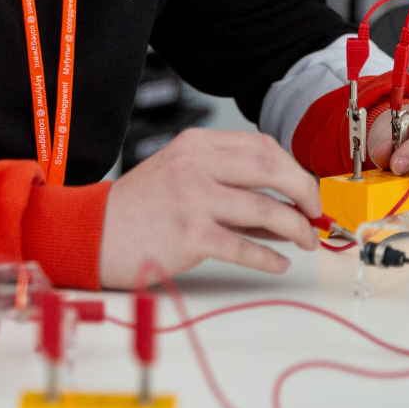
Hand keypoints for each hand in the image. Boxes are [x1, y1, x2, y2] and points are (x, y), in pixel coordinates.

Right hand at [98, 128, 321, 288]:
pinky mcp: (190, 235)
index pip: (262, 146)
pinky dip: (269, 257)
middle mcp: (196, 164)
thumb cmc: (138, 209)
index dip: (294, 169)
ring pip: (266, 208)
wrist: (92, 233)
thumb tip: (283, 206)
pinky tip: (279, 263)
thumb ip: (225, 183)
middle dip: (305, 191)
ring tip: (306, 241)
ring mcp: (193, 198)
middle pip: (272, 168)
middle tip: (316, 212)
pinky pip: (245, 246)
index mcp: (196, 144)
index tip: (307, 189)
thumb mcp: (179, 176)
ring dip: (296, 228)